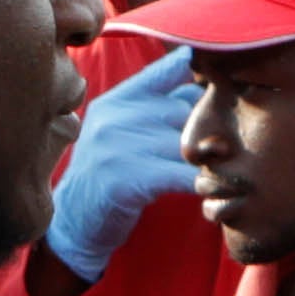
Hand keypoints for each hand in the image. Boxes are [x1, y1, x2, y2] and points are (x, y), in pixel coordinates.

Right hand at [42, 48, 198, 277]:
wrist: (74, 222)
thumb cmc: (108, 174)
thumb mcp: (118, 130)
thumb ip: (149, 102)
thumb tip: (191, 73)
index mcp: (112, 102)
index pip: (159, 75)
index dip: (190, 79)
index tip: (216, 82)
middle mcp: (113, 119)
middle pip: (180, 112)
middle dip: (200, 132)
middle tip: (219, 149)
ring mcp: (117, 148)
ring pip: (183, 144)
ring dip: (204, 161)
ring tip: (215, 171)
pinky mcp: (128, 179)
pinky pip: (179, 174)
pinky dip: (198, 183)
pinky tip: (206, 190)